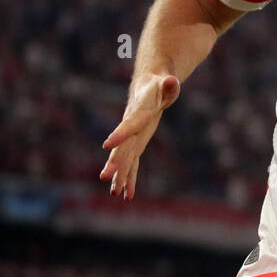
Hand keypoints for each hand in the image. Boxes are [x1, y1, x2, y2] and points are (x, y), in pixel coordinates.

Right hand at [98, 74, 180, 199]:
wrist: (148, 85)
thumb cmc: (159, 85)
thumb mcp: (166, 83)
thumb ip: (168, 84)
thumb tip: (171, 81)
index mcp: (137, 113)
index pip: (128, 125)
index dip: (119, 135)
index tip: (106, 145)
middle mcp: (131, 128)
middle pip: (122, 146)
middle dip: (114, 162)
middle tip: (105, 177)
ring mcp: (132, 138)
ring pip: (124, 159)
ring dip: (120, 176)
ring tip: (115, 194)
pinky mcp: (137, 144)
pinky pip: (132, 163)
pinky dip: (130, 177)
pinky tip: (127, 194)